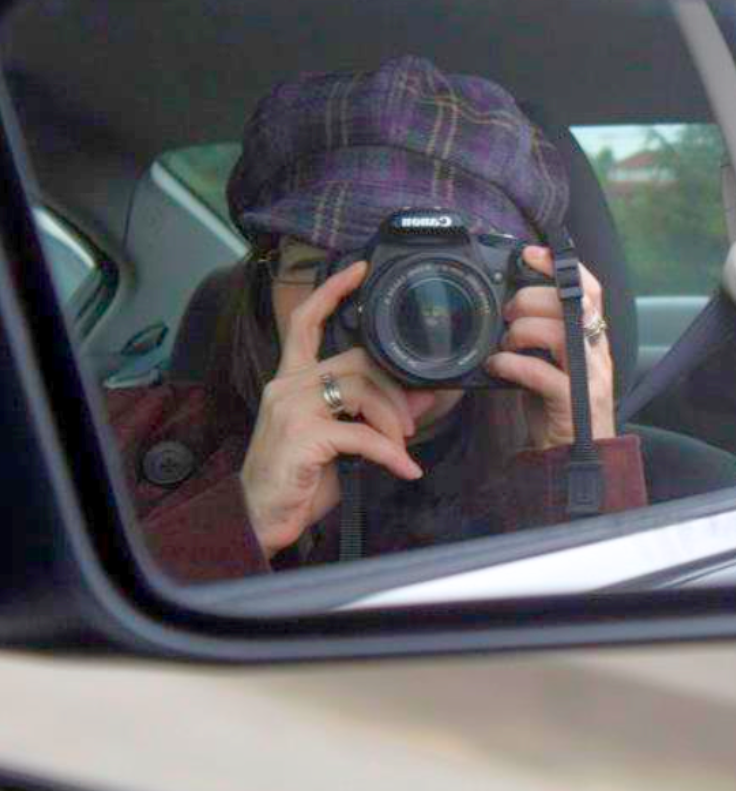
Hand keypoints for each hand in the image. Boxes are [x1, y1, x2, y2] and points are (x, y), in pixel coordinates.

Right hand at [239, 260, 434, 559]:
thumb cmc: (298, 478)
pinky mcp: (302, 435)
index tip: (360, 269)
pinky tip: (405, 469)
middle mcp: (287, 384)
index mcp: (291, 379)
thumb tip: (420, 395)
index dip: (332, 293)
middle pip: (355, 361)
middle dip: (394, 389)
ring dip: (394, 421)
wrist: (260, 520)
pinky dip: (390, 453)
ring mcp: (291, 407)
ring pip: (362, 391)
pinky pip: (362, 435)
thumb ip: (373, 414)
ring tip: (404, 448)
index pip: (306, 322)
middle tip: (412, 422)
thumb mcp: (341, 440)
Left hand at [485, 246, 615, 450]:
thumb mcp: (554, 363)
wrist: (576, 461)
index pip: (590, 289)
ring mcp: (588, 377)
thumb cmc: (560, 410)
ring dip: (522, 331)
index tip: (532, 253)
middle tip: (507, 312)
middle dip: (531, 299)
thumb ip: (543, 337)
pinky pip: (541, 372)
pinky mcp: (572, 402)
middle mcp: (596, 353)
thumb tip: (510, 307)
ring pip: (559, 332)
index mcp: (593, 340)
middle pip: (572, 303)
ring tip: (505, 343)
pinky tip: (496, 366)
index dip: (564, 265)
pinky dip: (512, 364)